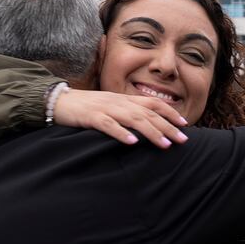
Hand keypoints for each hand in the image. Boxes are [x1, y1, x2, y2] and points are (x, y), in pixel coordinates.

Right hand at [53, 89, 188, 148]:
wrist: (59, 101)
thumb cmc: (86, 107)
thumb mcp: (110, 107)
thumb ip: (127, 113)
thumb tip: (146, 126)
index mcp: (124, 99)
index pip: (153, 103)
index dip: (170, 113)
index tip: (185, 124)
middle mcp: (119, 102)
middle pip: (148, 113)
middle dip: (167, 127)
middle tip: (182, 140)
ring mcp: (106, 108)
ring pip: (134, 119)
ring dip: (151, 132)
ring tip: (164, 145)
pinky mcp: (91, 117)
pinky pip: (109, 125)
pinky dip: (122, 134)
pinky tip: (133, 143)